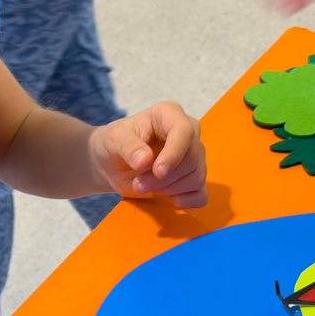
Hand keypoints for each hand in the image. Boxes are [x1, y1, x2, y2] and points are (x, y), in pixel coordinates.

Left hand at [89, 103, 207, 208]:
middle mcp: (187, 132)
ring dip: (168, 190)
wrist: (113, 163)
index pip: (184, 131)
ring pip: (196, 177)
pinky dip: (189, 201)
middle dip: (163, 178)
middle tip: (138, 184)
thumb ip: (128, 147)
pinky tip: (171, 201)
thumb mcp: (114, 141)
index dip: (174, 153)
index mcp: (169, 114)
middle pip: (192, 158)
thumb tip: (145, 160)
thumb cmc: (114, 145)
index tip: (158, 172)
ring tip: (142, 186)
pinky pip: (201, 194)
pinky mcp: (192, 178)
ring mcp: (193, 156)